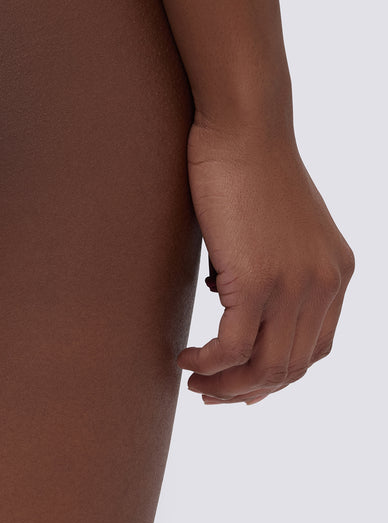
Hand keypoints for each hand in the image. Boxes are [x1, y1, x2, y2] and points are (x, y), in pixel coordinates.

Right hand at [177, 116, 354, 404]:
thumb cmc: (247, 163)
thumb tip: (230, 291)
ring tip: (194, 384)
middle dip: (248, 390)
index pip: (317, 348)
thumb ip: (270, 260)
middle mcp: (325, 285)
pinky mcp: (258, 281)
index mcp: (336, 273)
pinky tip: (185, 360)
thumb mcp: (275, 222)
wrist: (244, 128)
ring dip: (227, 386)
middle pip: (292, 367)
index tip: (242, 381)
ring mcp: (295, 286)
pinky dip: (208, 364)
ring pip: (266, 367)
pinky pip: (233, 347)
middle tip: (210, 394)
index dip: (278, 374)